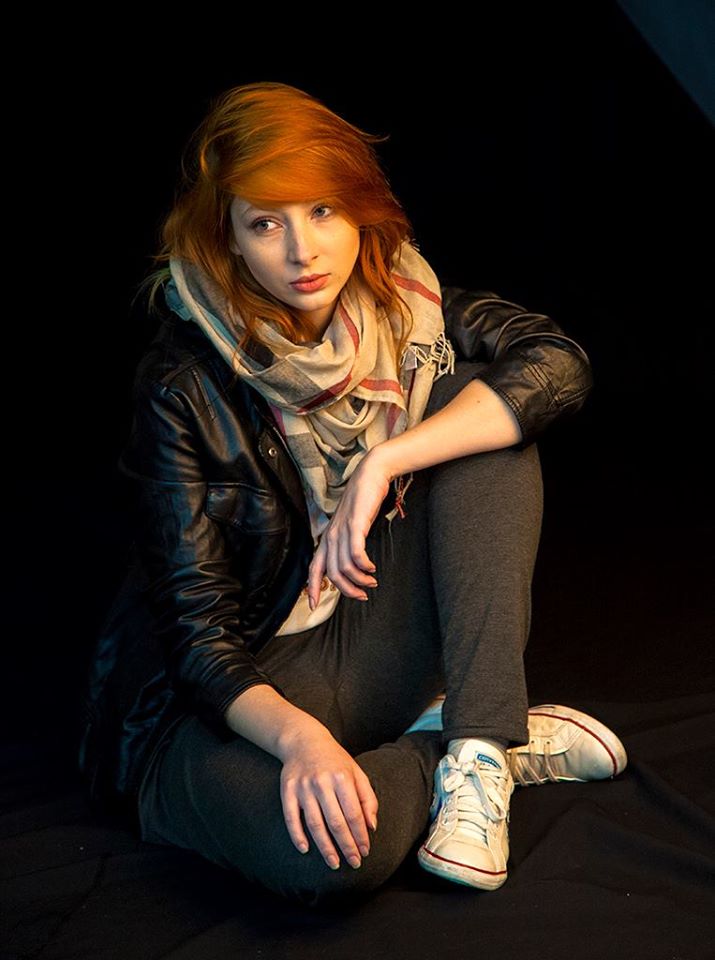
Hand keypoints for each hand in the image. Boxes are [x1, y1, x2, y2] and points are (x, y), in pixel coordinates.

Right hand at [279, 718, 378, 869]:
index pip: (354, 814)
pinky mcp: (287, 791)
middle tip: (354, 863)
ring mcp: (303, 787)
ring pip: (315, 824)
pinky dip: (297, 835)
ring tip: (334, 863)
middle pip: (336, 823)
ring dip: (325, 847)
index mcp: (342, 778)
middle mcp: (323, 783)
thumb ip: (367, 798)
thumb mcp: (356, 772)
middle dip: (347, 846)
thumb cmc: (335, 760)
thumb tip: (371, 826)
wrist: (304, 740)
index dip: (360, 836)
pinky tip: (305, 849)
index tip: (365, 852)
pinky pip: (291, 818)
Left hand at [307, 449, 393, 606]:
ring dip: (360, 580)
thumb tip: (351, 567)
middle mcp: (330, 537)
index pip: (314, 568)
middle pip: (332, 574)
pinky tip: (372, 567)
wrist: (370, 476)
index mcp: (326, 539)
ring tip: (371, 582)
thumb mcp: (349, 526)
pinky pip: (356, 554)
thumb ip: (346, 545)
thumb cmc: (361, 502)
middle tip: (362, 596)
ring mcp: (342, 530)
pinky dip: (364, 566)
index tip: (314, 606)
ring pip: (345, 567)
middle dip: (347, 590)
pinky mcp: (355, 525)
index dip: (312, 588)